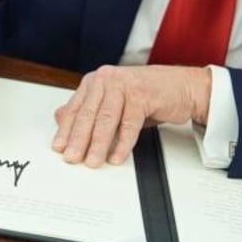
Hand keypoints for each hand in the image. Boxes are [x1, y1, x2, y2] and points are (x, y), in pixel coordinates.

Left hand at [52, 65, 210, 166]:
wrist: (182, 87)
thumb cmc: (147, 95)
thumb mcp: (113, 102)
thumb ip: (88, 109)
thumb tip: (60, 118)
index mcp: (96, 81)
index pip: (75, 108)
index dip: (66, 129)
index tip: (59, 147)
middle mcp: (108, 79)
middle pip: (88, 114)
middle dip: (79, 139)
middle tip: (72, 158)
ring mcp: (125, 85)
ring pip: (107, 119)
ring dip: (98, 144)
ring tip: (93, 161)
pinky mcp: (142, 94)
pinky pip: (129, 124)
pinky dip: (122, 143)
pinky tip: (117, 156)